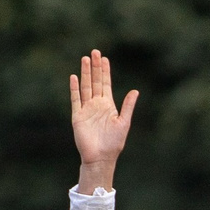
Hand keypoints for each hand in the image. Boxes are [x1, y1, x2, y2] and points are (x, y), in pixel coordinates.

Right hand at [68, 50, 136, 188]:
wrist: (101, 158)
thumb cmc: (114, 143)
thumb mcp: (124, 123)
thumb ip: (128, 106)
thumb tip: (135, 91)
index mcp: (108, 105)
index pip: (106, 84)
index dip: (105, 71)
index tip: (104, 58)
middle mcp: (96, 105)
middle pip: (95, 81)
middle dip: (95, 67)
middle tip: (95, 52)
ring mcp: (86, 109)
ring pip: (85, 87)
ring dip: (85, 73)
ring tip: (85, 59)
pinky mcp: (78, 116)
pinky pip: (75, 99)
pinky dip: (74, 88)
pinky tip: (74, 77)